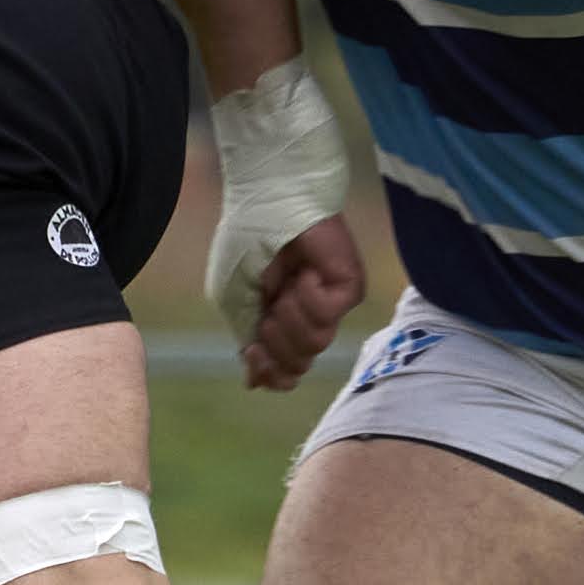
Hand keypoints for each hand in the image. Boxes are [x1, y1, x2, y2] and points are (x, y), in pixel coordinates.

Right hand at [235, 217, 366, 389]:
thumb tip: (253, 384)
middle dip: (275, 340)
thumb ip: (248, 342)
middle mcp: (307, 317)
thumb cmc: (247, 242)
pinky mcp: (349, 287)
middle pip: (297, 365)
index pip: (284, 370)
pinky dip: (308, 296)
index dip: (270, 372)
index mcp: (279, 321)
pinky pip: (329, 316)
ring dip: (289, 316)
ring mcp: (330, 303)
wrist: (267, 200)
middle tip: (268, 305)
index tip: (254, 352)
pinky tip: (304, 273)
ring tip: (285, 286)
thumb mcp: (234, 300)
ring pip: (315, 345)